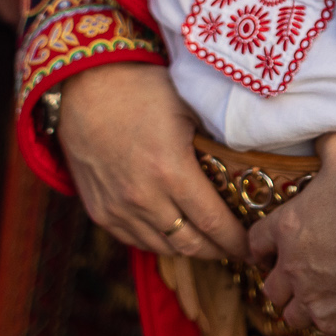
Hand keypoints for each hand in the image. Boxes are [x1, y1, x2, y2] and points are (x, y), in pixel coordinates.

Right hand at [55, 62, 249, 263]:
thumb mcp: (188, 109)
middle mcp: (144, 198)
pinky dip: (158, 240)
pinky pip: (135, 240)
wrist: (84, 86)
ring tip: (205, 240)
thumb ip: (214, 143)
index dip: (236, 240)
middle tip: (233, 246)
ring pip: (163, 247)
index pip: (214, 223)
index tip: (251, 246)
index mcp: (171, 171)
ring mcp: (118, 208)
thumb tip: (246, 168)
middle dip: (217, 250)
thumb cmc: (141, 90)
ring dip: (188, 247)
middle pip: (190, 244)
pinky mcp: (99, 211)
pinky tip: (171, 230)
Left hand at [251, 129, 335, 335]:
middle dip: (283, 280)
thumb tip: (321, 133)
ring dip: (303, 305)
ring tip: (322, 296)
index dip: (265, 244)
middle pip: (270, 286)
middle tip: (302, 272)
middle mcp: (292, 266)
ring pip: (291, 314)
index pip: (256, 242)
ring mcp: (313, 298)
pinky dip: (331, 322)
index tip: (273, 247)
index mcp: (288, 226)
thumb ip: (329, 143)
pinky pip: (322, 331)